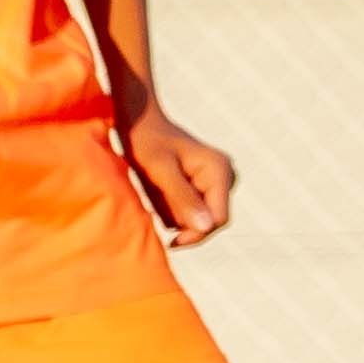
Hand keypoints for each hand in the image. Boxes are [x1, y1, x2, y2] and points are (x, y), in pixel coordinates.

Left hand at [121, 107, 237, 245]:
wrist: (139, 121)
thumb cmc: (146, 141)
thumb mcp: (159, 171)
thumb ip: (182, 198)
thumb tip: (206, 227)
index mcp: (219, 170)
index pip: (218, 219)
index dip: (196, 235)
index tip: (169, 241)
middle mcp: (224, 175)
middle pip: (211, 220)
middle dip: (184, 222)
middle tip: (155, 210)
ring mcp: (216, 179)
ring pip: (200, 218)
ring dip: (176, 215)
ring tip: (156, 195)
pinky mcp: (203, 184)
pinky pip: (192, 210)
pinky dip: (173, 209)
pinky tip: (160, 193)